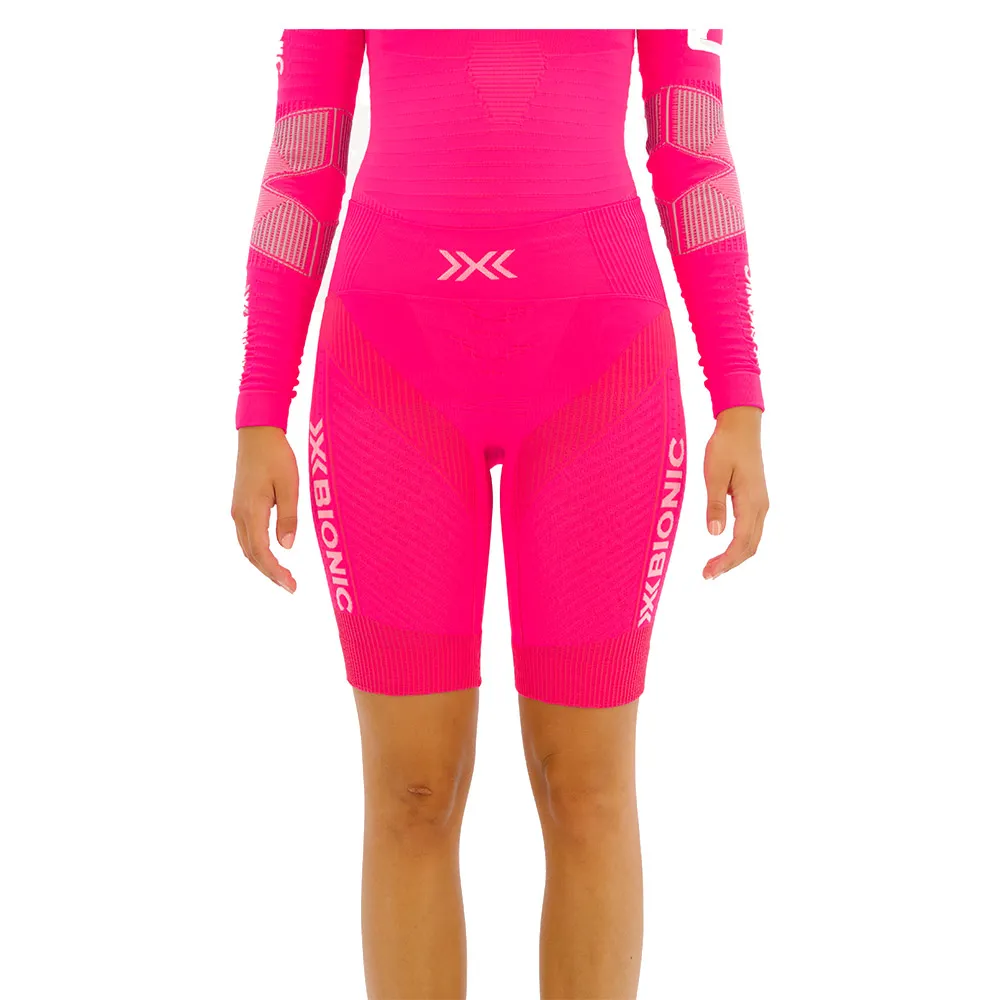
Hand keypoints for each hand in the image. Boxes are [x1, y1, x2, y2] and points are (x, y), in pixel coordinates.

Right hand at [231, 426, 298, 592]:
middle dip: (270, 573)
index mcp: (252, 511)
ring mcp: (238, 510)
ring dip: (263, 564)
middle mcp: (240, 514)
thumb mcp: (289, 485)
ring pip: (247, 547)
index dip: (275, 572)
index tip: (291, 586)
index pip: (262, 552)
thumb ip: (288, 517)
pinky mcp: (240, 505)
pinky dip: (258, 552)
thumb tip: (287, 546)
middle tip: (291, 587)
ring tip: (283, 576)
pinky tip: (271, 555)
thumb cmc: (276, 456)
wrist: (257, 433)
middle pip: (252, 555)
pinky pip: (247, 536)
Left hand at [702, 406, 768, 579]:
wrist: (741, 425)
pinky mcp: (756, 499)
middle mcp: (761, 506)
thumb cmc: (725, 446)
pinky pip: (751, 530)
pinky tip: (725, 548)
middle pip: (749, 547)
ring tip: (714, 567)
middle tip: (707, 575)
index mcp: (751, 502)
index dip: (725, 561)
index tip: (709, 573)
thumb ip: (715, 504)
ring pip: (752, 540)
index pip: (740, 542)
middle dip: (730, 564)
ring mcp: (761, 503)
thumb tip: (714, 534)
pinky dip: (740, 545)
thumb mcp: (714, 474)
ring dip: (735, 556)